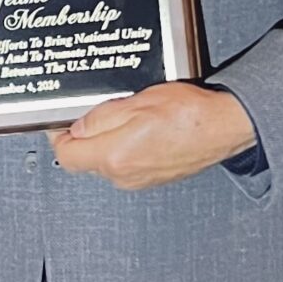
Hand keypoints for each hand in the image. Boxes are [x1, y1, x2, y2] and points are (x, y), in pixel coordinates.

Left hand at [49, 83, 255, 189]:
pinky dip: (123, 146)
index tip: (58, 120)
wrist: (224, 127)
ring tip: (120, 115)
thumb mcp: (136, 102)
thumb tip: (77, 126)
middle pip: (85, 159)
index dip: (58, 135)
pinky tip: (136, 127)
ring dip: (104, 140)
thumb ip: (101, 117)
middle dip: (82, 135)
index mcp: (115, 157)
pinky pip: (125, 163)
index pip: (67, 156)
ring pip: (105, 161)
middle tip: (90, 110)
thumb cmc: (189, 113)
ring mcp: (140, 180)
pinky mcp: (153, 177)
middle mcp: (125, 175)